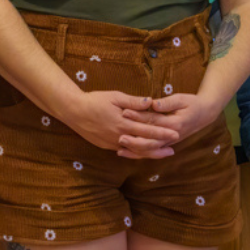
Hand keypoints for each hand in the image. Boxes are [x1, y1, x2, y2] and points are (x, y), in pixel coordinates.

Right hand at [59, 90, 179, 154]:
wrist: (74, 111)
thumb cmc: (94, 100)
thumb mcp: (115, 96)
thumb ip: (133, 102)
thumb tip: (151, 102)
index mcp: (123, 123)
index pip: (147, 130)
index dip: (162, 132)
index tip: (176, 133)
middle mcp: (119, 136)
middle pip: (144, 144)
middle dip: (160, 146)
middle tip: (174, 148)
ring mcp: (113, 143)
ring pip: (135, 151)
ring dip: (150, 153)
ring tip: (163, 153)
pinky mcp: (107, 146)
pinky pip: (125, 151)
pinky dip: (136, 153)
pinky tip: (144, 153)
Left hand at [121, 92, 222, 158]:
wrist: (204, 114)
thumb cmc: (192, 103)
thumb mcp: (181, 99)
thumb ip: (167, 103)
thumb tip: (153, 104)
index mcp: (174, 123)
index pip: (153, 121)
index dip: (138, 116)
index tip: (124, 112)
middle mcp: (171, 136)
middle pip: (151, 140)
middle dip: (134, 140)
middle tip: (119, 136)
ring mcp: (169, 142)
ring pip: (150, 150)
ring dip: (135, 150)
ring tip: (120, 149)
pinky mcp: (166, 144)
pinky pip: (152, 151)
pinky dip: (139, 154)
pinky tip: (126, 153)